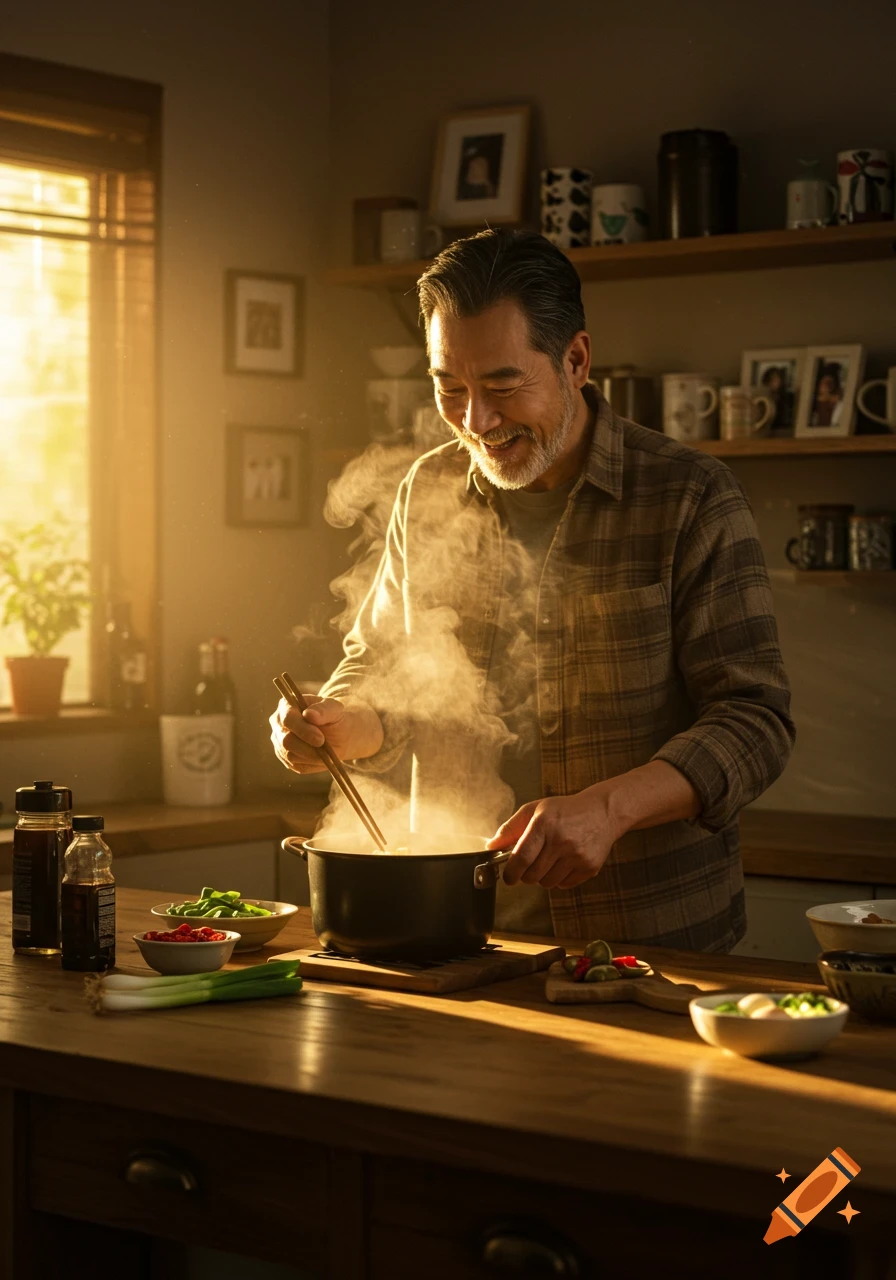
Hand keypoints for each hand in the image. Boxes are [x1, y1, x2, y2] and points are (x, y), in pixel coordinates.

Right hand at [269, 694, 382, 773]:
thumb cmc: (334, 717)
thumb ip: (323, 709)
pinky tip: (322, 757)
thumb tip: (309, 714)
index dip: (303, 730)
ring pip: (291, 755)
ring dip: (312, 756)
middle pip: (286, 740)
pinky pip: (296, 765)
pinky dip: (312, 763)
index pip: (288, 718)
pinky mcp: (285, 757)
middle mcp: (278, 724)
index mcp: (286, 706)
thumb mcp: (335, 709)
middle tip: (325, 747)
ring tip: (327, 751)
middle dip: (308, 747)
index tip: (320, 738)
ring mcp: (279, 742)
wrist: (338, 733)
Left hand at [486, 789, 618, 889]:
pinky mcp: (589, 867)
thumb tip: (491, 846)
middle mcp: (561, 841)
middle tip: (528, 866)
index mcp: (544, 824)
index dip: (510, 873)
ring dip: (542, 877)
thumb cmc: (565, 810)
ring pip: (547, 883)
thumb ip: (511, 828)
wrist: (603, 812)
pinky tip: (563, 862)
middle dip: (525, 875)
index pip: (520, 858)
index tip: (508, 876)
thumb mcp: (535, 810)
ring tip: (548, 860)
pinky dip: (559, 878)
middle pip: (532, 875)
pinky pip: (563, 885)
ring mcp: (577, 855)